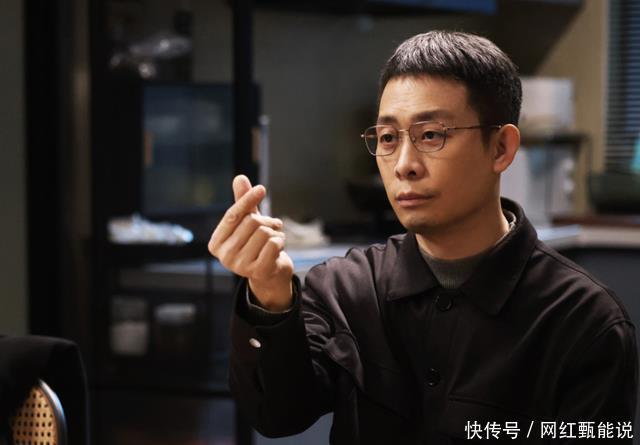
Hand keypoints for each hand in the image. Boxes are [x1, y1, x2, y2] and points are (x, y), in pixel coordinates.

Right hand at [208, 175, 293, 311]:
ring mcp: (241, 266)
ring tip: (274, 239)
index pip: (232, 215)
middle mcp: (225, 256)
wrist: (270, 274)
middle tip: (272, 227)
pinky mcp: (258, 271)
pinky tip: (278, 248)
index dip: (247, 200)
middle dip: (266, 221)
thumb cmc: (256, 245)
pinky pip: (274, 243)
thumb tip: (240, 178)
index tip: (261, 188)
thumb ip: (243, 202)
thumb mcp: (248, 222)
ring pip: (264, 232)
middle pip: (251, 222)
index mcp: (216, 243)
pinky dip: (281, 241)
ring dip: (275, 232)